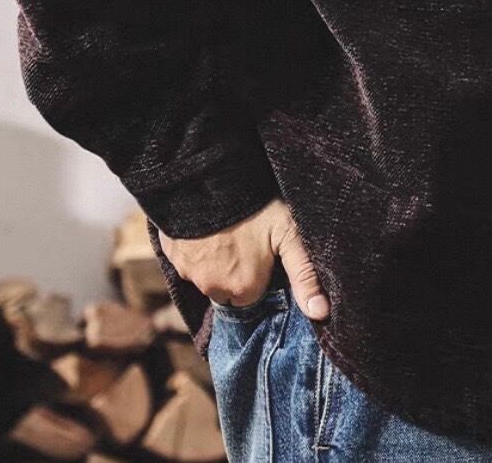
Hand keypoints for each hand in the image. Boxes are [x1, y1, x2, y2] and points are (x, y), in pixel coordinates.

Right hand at [158, 197, 330, 320]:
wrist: (210, 177)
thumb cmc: (256, 206)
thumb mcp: (289, 234)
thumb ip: (305, 275)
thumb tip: (321, 314)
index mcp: (244, 288)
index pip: (252, 292)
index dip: (257, 271)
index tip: (261, 249)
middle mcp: (213, 288)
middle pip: (227, 287)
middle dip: (234, 269)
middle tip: (243, 237)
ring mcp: (188, 271)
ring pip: (204, 274)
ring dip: (212, 259)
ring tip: (225, 229)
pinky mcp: (170, 254)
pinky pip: (183, 258)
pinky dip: (191, 246)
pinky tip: (203, 226)